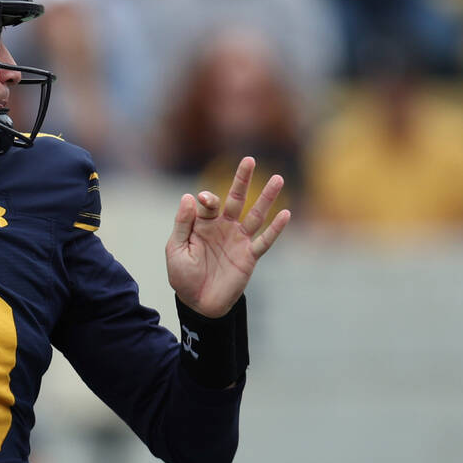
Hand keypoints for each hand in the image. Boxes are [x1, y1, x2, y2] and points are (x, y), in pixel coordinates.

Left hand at [166, 157, 290, 317]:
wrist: (198, 303)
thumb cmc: (183, 276)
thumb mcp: (176, 249)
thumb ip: (183, 224)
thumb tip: (189, 196)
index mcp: (203, 224)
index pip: (208, 204)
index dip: (207, 200)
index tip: (204, 201)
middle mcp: (223, 228)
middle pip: (235, 199)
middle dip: (241, 180)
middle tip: (249, 160)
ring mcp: (238, 240)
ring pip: (255, 215)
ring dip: (266, 198)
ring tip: (278, 178)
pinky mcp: (249, 256)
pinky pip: (265, 240)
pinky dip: (275, 228)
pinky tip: (286, 213)